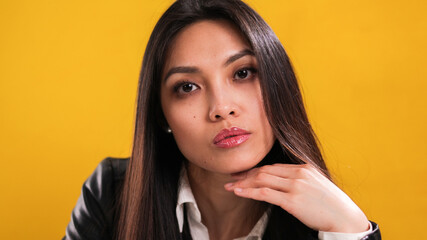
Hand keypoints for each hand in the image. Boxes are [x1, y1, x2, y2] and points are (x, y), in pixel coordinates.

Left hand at [224, 163, 369, 232]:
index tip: (244, 174)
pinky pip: (264, 193)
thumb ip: (301, 180)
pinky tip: (239, 192)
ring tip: (231, 187)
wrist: (346, 218)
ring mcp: (295, 186)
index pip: (273, 167)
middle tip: (233, 179)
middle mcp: (298, 174)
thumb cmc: (332, 205)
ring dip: (243, 183)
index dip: (256, 171)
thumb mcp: (317, 184)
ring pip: (262, 179)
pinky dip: (249, 191)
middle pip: (265, 171)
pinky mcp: (292, 200)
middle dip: (246, 175)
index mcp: (304, 168)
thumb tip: (284, 184)